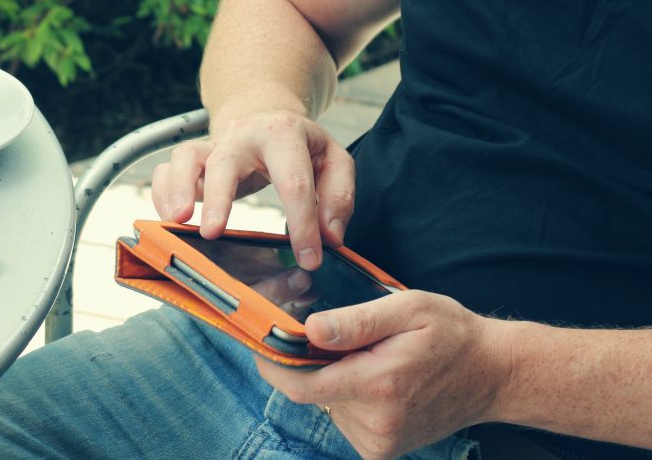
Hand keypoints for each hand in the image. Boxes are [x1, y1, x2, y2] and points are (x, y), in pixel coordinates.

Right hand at [151, 108, 353, 268]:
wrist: (266, 115)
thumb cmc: (302, 147)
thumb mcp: (333, 162)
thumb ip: (338, 198)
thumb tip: (329, 238)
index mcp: (283, 134)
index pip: (294, 182)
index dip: (303, 223)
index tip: (309, 259)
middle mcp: (242, 135)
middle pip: (225, 161)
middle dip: (218, 199)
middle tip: (212, 234)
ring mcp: (213, 144)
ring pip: (185, 156)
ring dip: (176, 187)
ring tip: (176, 221)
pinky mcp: (192, 159)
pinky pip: (166, 168)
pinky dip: (161, 192)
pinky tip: (168, 218)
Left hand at [256, 290, 508, 459]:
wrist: (493, 375)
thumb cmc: (451, 334)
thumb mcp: (407, 309)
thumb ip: (357, 321)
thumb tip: (310, 329)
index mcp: (378, 384)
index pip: (301, 385)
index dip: (273, 365)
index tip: (262, 343)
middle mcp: (376, 421)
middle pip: (312, 392)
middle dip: (312, 363)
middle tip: (335, 337)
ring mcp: (380, 441)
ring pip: (327, 404)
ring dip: (334, 379)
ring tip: (369, 358)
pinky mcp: (382, 449)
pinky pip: (344, 418)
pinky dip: (349, 397)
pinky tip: (377, 382)